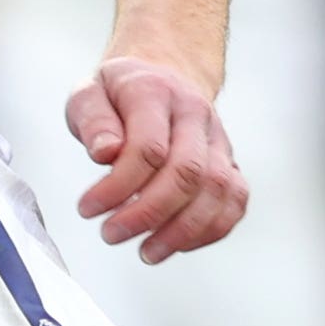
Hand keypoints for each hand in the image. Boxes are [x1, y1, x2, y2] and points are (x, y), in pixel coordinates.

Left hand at [67, 51, 244, 260]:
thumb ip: (93, 121)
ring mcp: (217, 138)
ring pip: (217, 189)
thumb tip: (105, 152)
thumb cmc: (121, 93)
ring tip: (148, 252)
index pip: (148, 147)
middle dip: (149, 213)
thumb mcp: (89, 93)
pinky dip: (212, 229)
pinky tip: (179, 243)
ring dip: (182, 230)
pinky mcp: (228, 162)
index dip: (118, 186)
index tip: (88, 209)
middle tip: (112, 234)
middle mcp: (195, 114)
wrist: (162, 73)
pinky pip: (235, 199)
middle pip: (187, 172)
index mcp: (156, 92)